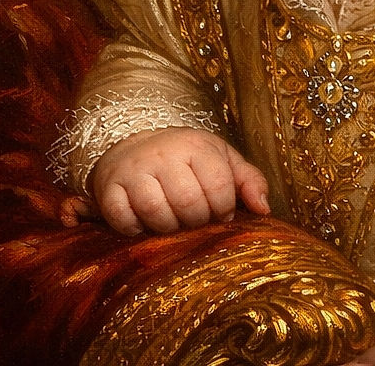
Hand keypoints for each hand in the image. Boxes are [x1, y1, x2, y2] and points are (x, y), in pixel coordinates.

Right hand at [90, 127, 269, 235]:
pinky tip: (145, 223)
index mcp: (197, 146)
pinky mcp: (109, 188)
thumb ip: (248, 181)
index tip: (220, 214)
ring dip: (168, 228)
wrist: (135, 145)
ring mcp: (135, 170)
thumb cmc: (187, 159)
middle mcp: (165, 154)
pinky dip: (136, 230)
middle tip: (196, 222)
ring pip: (157, 213)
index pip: (218, 186)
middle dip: (197, 222)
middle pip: (189, 203)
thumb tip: (264, 209)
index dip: (223, 210)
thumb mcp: (222, 159)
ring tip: (174, 223)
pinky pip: (123, 220)